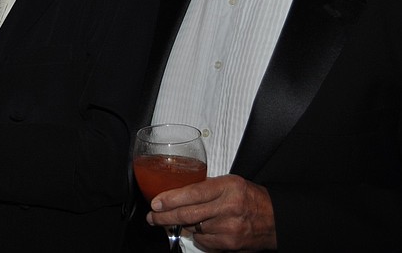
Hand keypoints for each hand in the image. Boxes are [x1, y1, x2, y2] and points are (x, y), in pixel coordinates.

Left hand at [146, 174, 276, 251]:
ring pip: (194, 229)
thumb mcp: (230, 183)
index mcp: (227, 187)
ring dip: (185, 226)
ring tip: (184, 221)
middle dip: (165, 217)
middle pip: (188, 214)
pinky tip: (204, 230)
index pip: (192, 193)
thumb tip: (176, 193)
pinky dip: (200, 236)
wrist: (276, 219)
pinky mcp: (231, 245)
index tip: (155, 202)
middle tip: (152, 217)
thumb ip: (206, 187)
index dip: (171, 199)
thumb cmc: (250, 197)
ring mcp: (230, 229)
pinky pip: (204, 242)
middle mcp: (228, 207)